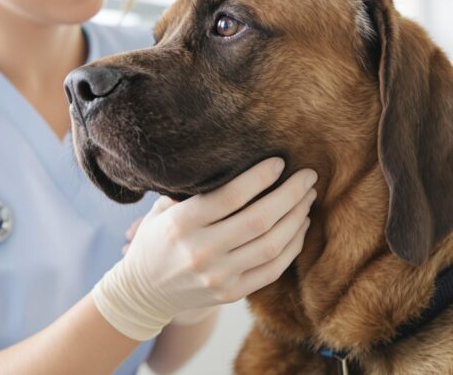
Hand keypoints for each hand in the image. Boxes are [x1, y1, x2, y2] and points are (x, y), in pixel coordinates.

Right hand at [92, 158, 316, 339]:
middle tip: (308, 176)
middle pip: (259, 220)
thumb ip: (192, 190)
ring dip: (297, 218)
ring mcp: (218, 276)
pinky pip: (273, 269)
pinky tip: (300, 226)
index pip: (230, 197)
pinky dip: (293, 245)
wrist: (144, 292)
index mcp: (181, 224)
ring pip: (272, 245)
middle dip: (290, 194)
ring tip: (307, 197)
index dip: (260, 177)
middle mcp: (201, 251)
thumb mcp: (162, 210)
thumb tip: (233, 158)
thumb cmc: (156, 240)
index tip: (280, 162)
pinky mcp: (231, 293)